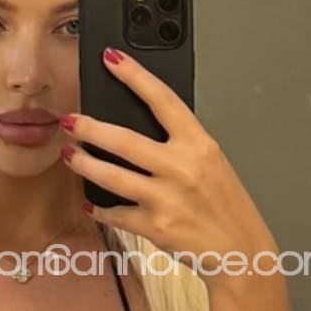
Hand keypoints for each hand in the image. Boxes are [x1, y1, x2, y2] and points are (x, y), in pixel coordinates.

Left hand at [59, 47, 277, 285]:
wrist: (241, 251)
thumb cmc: (227, 207)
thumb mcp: (213, 164)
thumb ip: (183, 145)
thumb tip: (144, 128)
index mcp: (200, 146)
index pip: (163, 100)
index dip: (134, 76)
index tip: (111, 59)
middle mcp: (182, 168)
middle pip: (124, 140)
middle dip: (89, 128)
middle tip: (70, 120)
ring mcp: (166, 198)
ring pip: (111, 176)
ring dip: (84, 164)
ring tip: (69, 155)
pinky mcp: (155, 226)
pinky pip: (116, 214)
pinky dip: (100, 208)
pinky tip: (91, 203)